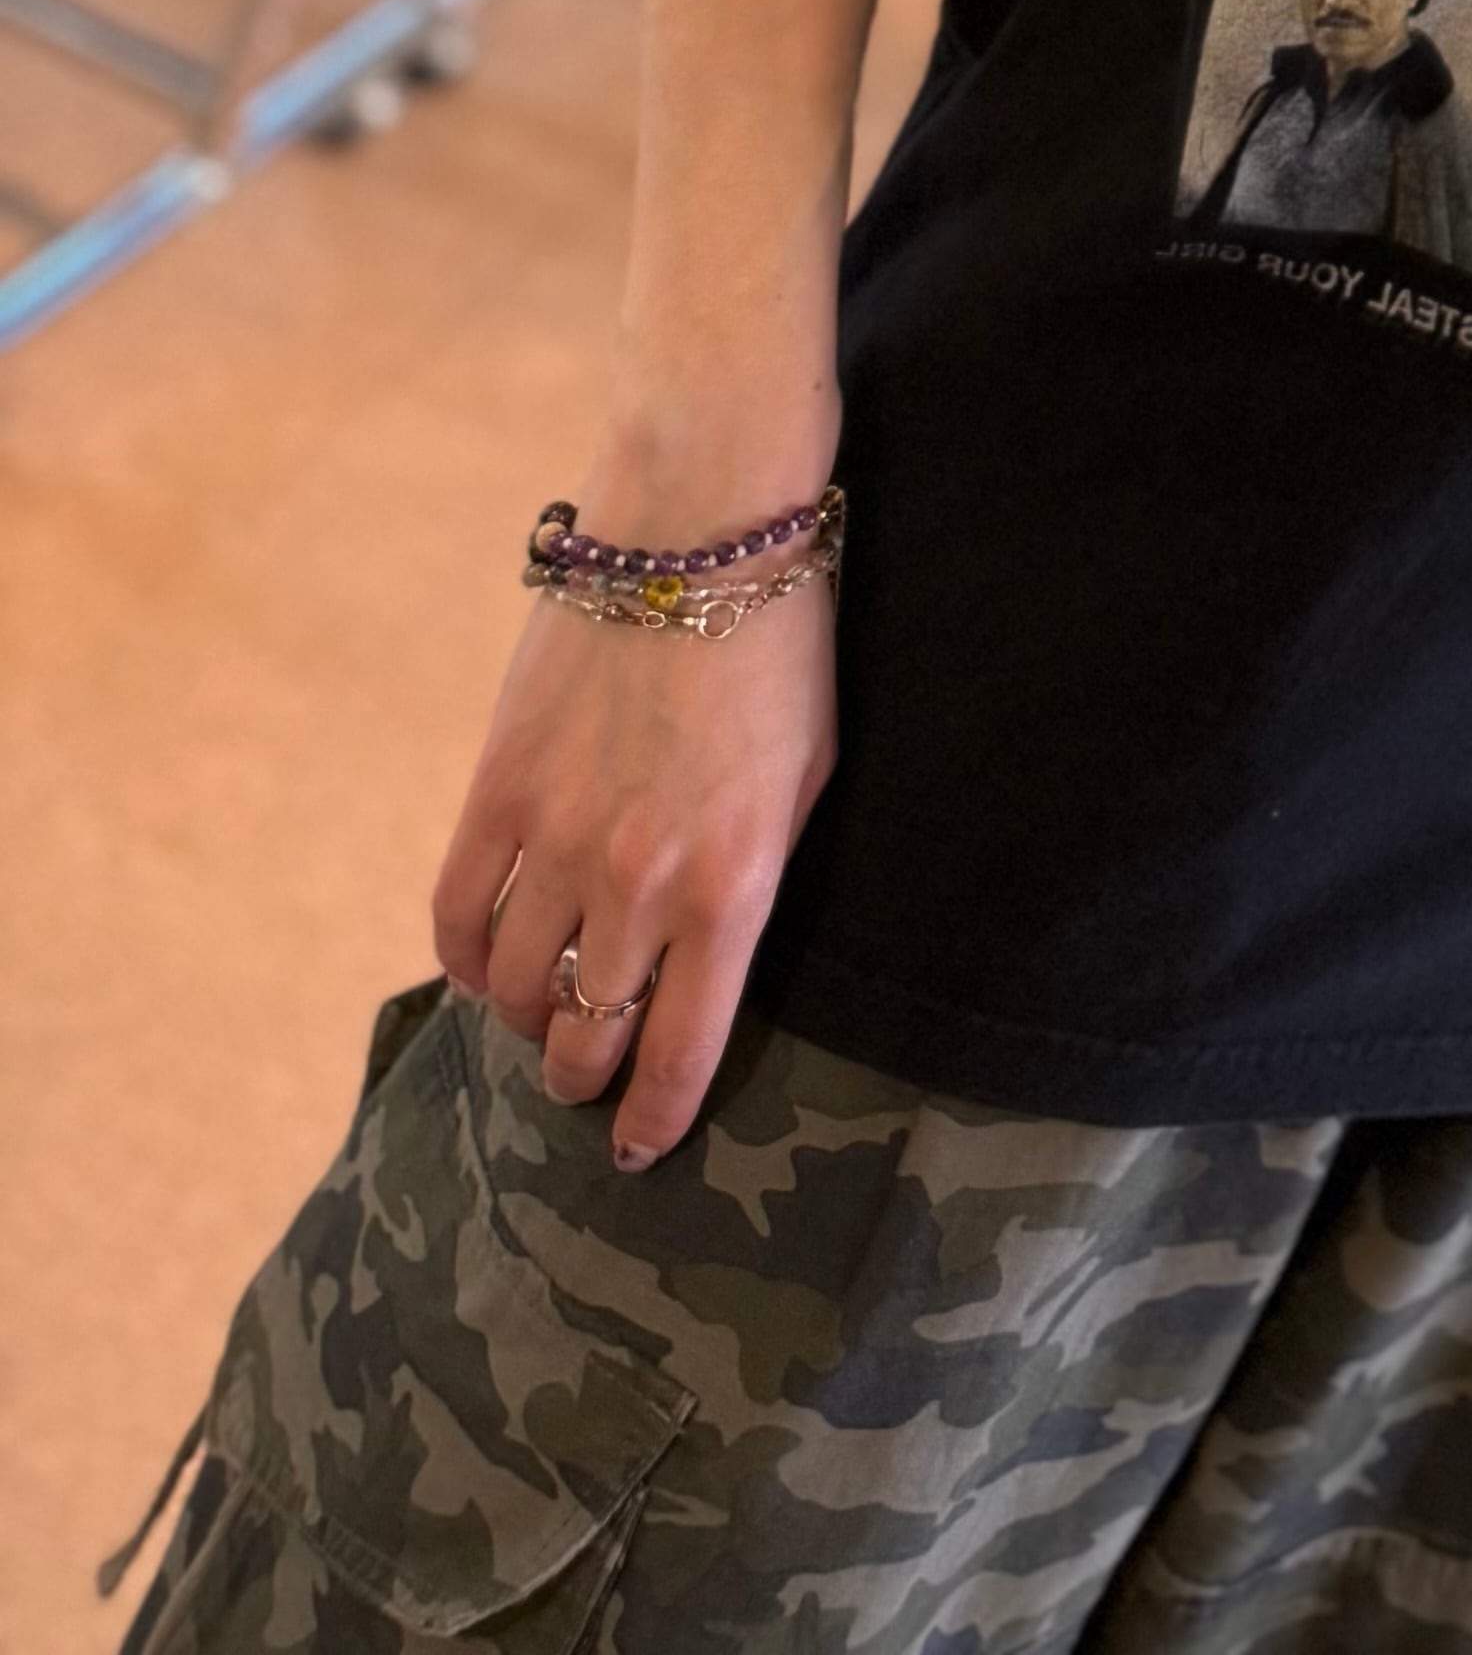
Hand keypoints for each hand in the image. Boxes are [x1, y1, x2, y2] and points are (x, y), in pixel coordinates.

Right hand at [428, 541, 836, 1171]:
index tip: (637, 1151)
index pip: (680, 1049)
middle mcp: (643, 877)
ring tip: (542, 1019)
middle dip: (584, 1076)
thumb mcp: (809, 773)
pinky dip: (467, 961)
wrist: (702, 523)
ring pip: (517, 990)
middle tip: (584, 1078)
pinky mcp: (497, 789)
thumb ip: (757, 874)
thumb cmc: (780, 645)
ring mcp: (560, 836)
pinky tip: (487, 969)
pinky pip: (458, 916)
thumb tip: (710, 959)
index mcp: (735, 881)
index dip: (653, 1118)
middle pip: (587, 1033)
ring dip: (527, 1022)